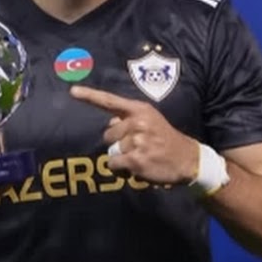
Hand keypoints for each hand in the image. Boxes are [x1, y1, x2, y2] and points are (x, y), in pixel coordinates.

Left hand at [70, 85, 198, 185]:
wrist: (188, 159)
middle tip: (138, 146)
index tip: (73, 91)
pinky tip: (137, 167)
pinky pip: (114, 165)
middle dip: (117, 143)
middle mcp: (137, 123)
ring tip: (141, 157)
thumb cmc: (165, 139)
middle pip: (107, 135)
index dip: (90, 96)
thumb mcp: (151, 120)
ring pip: (111, 152)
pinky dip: (121, 169)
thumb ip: (129, 119)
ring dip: (122, 158)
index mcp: (140, 110)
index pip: (110, 101)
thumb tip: (109, 124)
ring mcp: (136, 141)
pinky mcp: (135, 160)